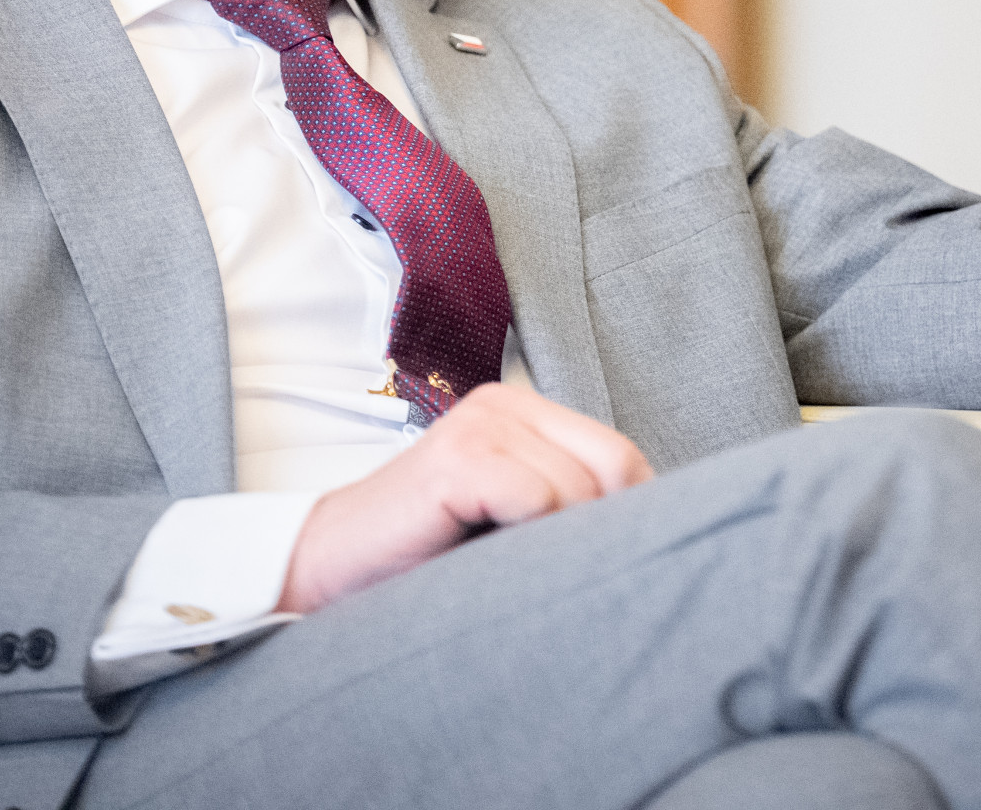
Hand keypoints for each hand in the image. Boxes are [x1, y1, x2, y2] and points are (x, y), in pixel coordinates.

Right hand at [275, 383, 652, 614]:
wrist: (327, 572)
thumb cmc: (425, 557)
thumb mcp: (512, 522)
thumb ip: (566, 506)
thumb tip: (653, 532)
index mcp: (523, 411)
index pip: (621, 455)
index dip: (631, 514)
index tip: (610, 563)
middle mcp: (503, 403)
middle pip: (615, 464)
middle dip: (604, 529)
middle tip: (564, 575)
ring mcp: (479, 425)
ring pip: (579, 490)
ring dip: (560, 545)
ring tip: (515, 572)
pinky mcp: (458, 458)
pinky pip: (538, 500)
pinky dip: (530, 542)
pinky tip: (491, 562)